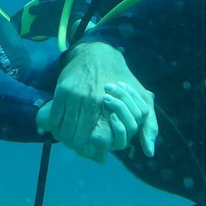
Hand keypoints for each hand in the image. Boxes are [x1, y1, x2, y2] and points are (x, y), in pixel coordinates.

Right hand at [36, 42, 157, 162]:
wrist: (97, 53)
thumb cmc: (121, 78)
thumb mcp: (141, 99)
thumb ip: (148, 124)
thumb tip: (150, 151)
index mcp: (106, 103)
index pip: (96, 138)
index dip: (93, 150)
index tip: (92, 152)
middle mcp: (88, 99)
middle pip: (77, 137)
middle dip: (78, 147)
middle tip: (80, 149)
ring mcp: (73, 94)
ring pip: (64, 130)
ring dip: (66, 140)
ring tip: (71, 142)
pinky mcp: (62, 90)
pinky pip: (55, 118)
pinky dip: (56, 128)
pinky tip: (61, 131)